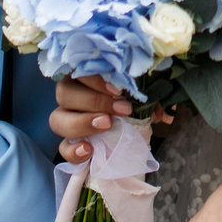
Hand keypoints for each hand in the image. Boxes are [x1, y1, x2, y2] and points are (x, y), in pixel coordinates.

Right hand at [50, 75, 171, 162]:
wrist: (131, 129)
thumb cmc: (133, 101)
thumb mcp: (144, 94)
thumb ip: (152, 96)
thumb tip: (165, 114)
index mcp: (84, 76)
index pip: (79, 70)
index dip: (96, 79)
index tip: (119, 90)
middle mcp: (70, 95)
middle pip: (64, 93)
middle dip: (94, 101)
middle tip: (121, 109)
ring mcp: (66, 120)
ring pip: (57, 120)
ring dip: (82, 123)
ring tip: (107, 126)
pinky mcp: (69, 144)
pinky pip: (62, 148)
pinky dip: (73, 151)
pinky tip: (89, 151)